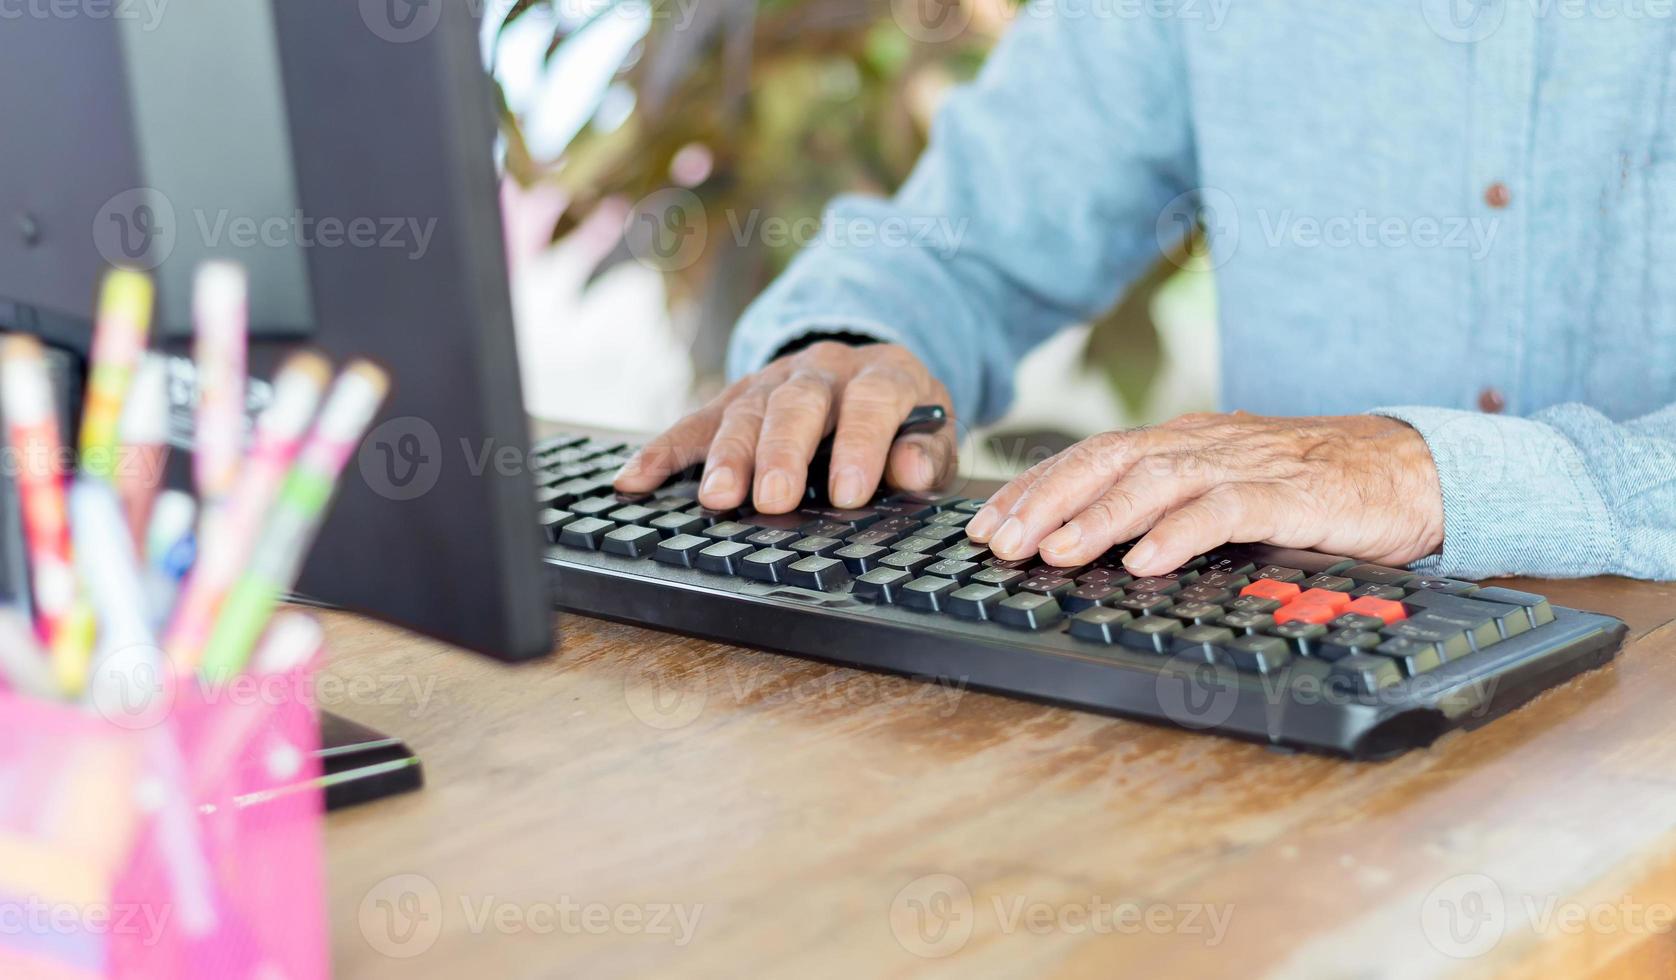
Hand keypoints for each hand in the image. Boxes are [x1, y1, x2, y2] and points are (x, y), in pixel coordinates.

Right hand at [614, 341, 956, 512]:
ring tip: (717, 499)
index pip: (871, 400)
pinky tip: (636, 482)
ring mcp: (772, 381)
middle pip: (797, 403)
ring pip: (745, 411)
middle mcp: (822, 370)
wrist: (872, 378)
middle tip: (773, 497)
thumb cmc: (904, 421)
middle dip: (782, 451)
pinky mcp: (733, 401)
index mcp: (882, 374)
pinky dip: (663, 453)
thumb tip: (911, 471)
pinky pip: (693, 424)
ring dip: (727, 456)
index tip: (849, 492)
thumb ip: (926, 454)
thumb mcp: (933, 433)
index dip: (859, 444)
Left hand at [965, 413, 1443, 575]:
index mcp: (1185, 442)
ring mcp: (1248, 465)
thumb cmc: (1315, 489)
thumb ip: (1168, 508)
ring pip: (1155, 481)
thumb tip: (1088, 547)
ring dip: (1097, 517)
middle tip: (1000, 542)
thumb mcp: (1227, 492)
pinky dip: (1179, 533)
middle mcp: (1205, 444)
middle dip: (1046, 501)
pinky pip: (1226, 509)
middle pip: (1108, 460)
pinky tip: (1144, 560)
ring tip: (1053, 552)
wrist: (1415, 472)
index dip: (1035, 488)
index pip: (1091, 456)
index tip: (987, 526)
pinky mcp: (1293, 494)